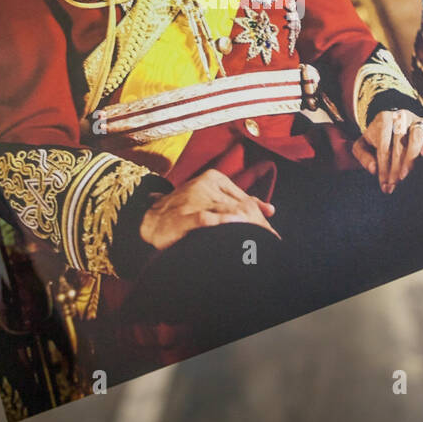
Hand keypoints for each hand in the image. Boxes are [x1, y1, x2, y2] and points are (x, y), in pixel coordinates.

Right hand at [139, 169, 279, 251]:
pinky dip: (224, 223)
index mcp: (214, 178)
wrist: (151, 223)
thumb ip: (241, 201)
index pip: (244, 198)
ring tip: (261, 244)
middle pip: (240, 206)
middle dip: (257, 226)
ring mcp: (194, 198)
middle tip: (271, 242)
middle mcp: (205, 184)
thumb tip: (271, 210)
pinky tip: (237, 228)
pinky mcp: (184, 214)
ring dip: (246, 229)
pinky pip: (208, 219)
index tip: (271, 234)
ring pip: (228, 212)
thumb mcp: (213, 200)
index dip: (259, 217)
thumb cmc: (185, 212)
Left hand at [352, 109, 422, 193]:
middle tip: (393, 184)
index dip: (384, 168)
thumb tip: (374, 170)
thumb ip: (363, 156)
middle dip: (395, 168)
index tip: (385, 184)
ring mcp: (417, 119)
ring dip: (411, 158)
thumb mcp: (363, 145)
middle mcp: (401, 116)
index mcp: (383, 119)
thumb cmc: (377, 139)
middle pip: (399, 143)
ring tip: (405, 174)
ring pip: (417, 136)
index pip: (384, 146)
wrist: (392, 125)